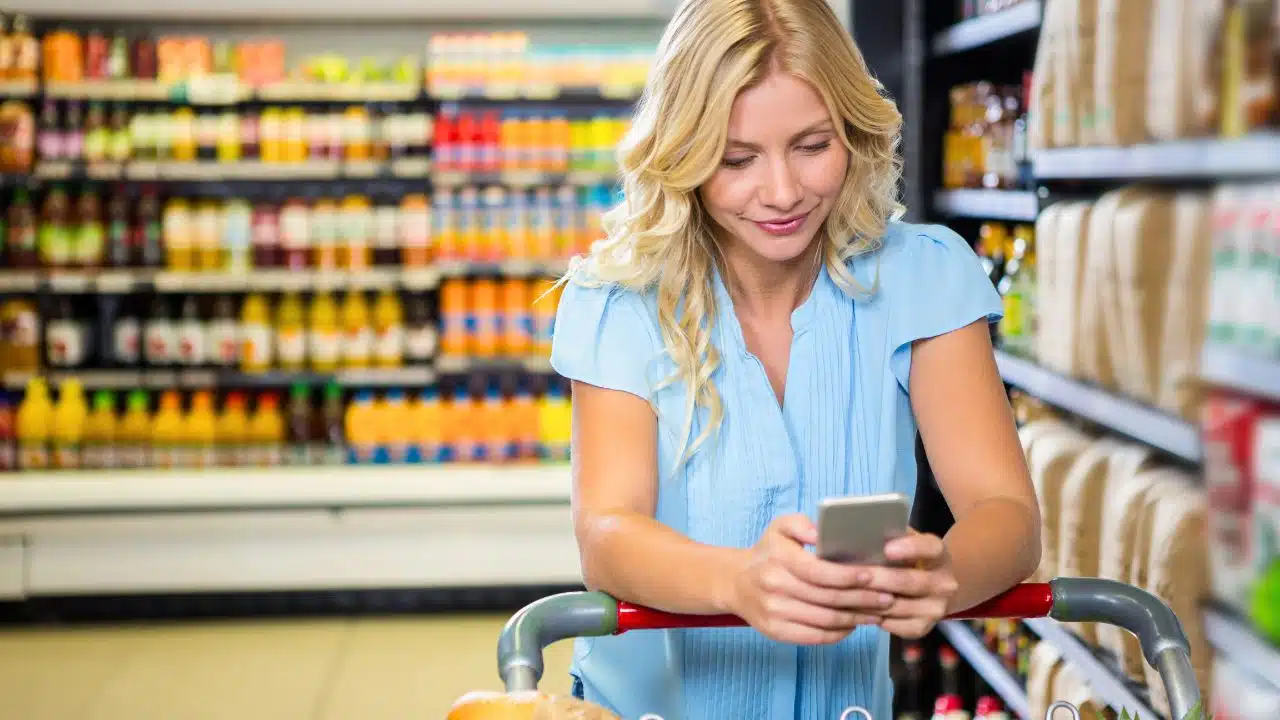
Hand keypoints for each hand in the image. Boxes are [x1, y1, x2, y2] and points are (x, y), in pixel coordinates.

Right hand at [726, 514, 892, 645]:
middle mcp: (775, 587)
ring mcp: (775, 612)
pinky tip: (854, 625)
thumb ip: (802, 524)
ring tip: (878, 612)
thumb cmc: (768, 552)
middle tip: (887, 597)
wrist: (736, 582)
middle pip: (827, 598)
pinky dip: (839, 633)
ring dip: (856, 618)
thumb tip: (823, 533)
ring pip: (825, 620)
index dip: (847, 576)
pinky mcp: (776, 632)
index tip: (871, 575)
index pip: (818, 572)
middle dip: (862, 599)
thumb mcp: (780, 527)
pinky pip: (815, 637)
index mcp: (779, 559)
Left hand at [858, 532, 958, 638]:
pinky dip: (873, 618)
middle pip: (909, 582)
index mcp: (939, 555)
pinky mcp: (923, 628)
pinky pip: (894, 625)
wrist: (932, 588)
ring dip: (869, 601)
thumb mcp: (905, 541)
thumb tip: (858, 533)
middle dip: (878, 579)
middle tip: (852, 575)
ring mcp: (935, 609)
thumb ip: (890, 536)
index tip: (887, 549)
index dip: (910, 548)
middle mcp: (944, 583)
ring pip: (897, 606)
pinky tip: (855, 609)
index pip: (930, 548)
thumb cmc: (908, 558)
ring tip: (844, 593)